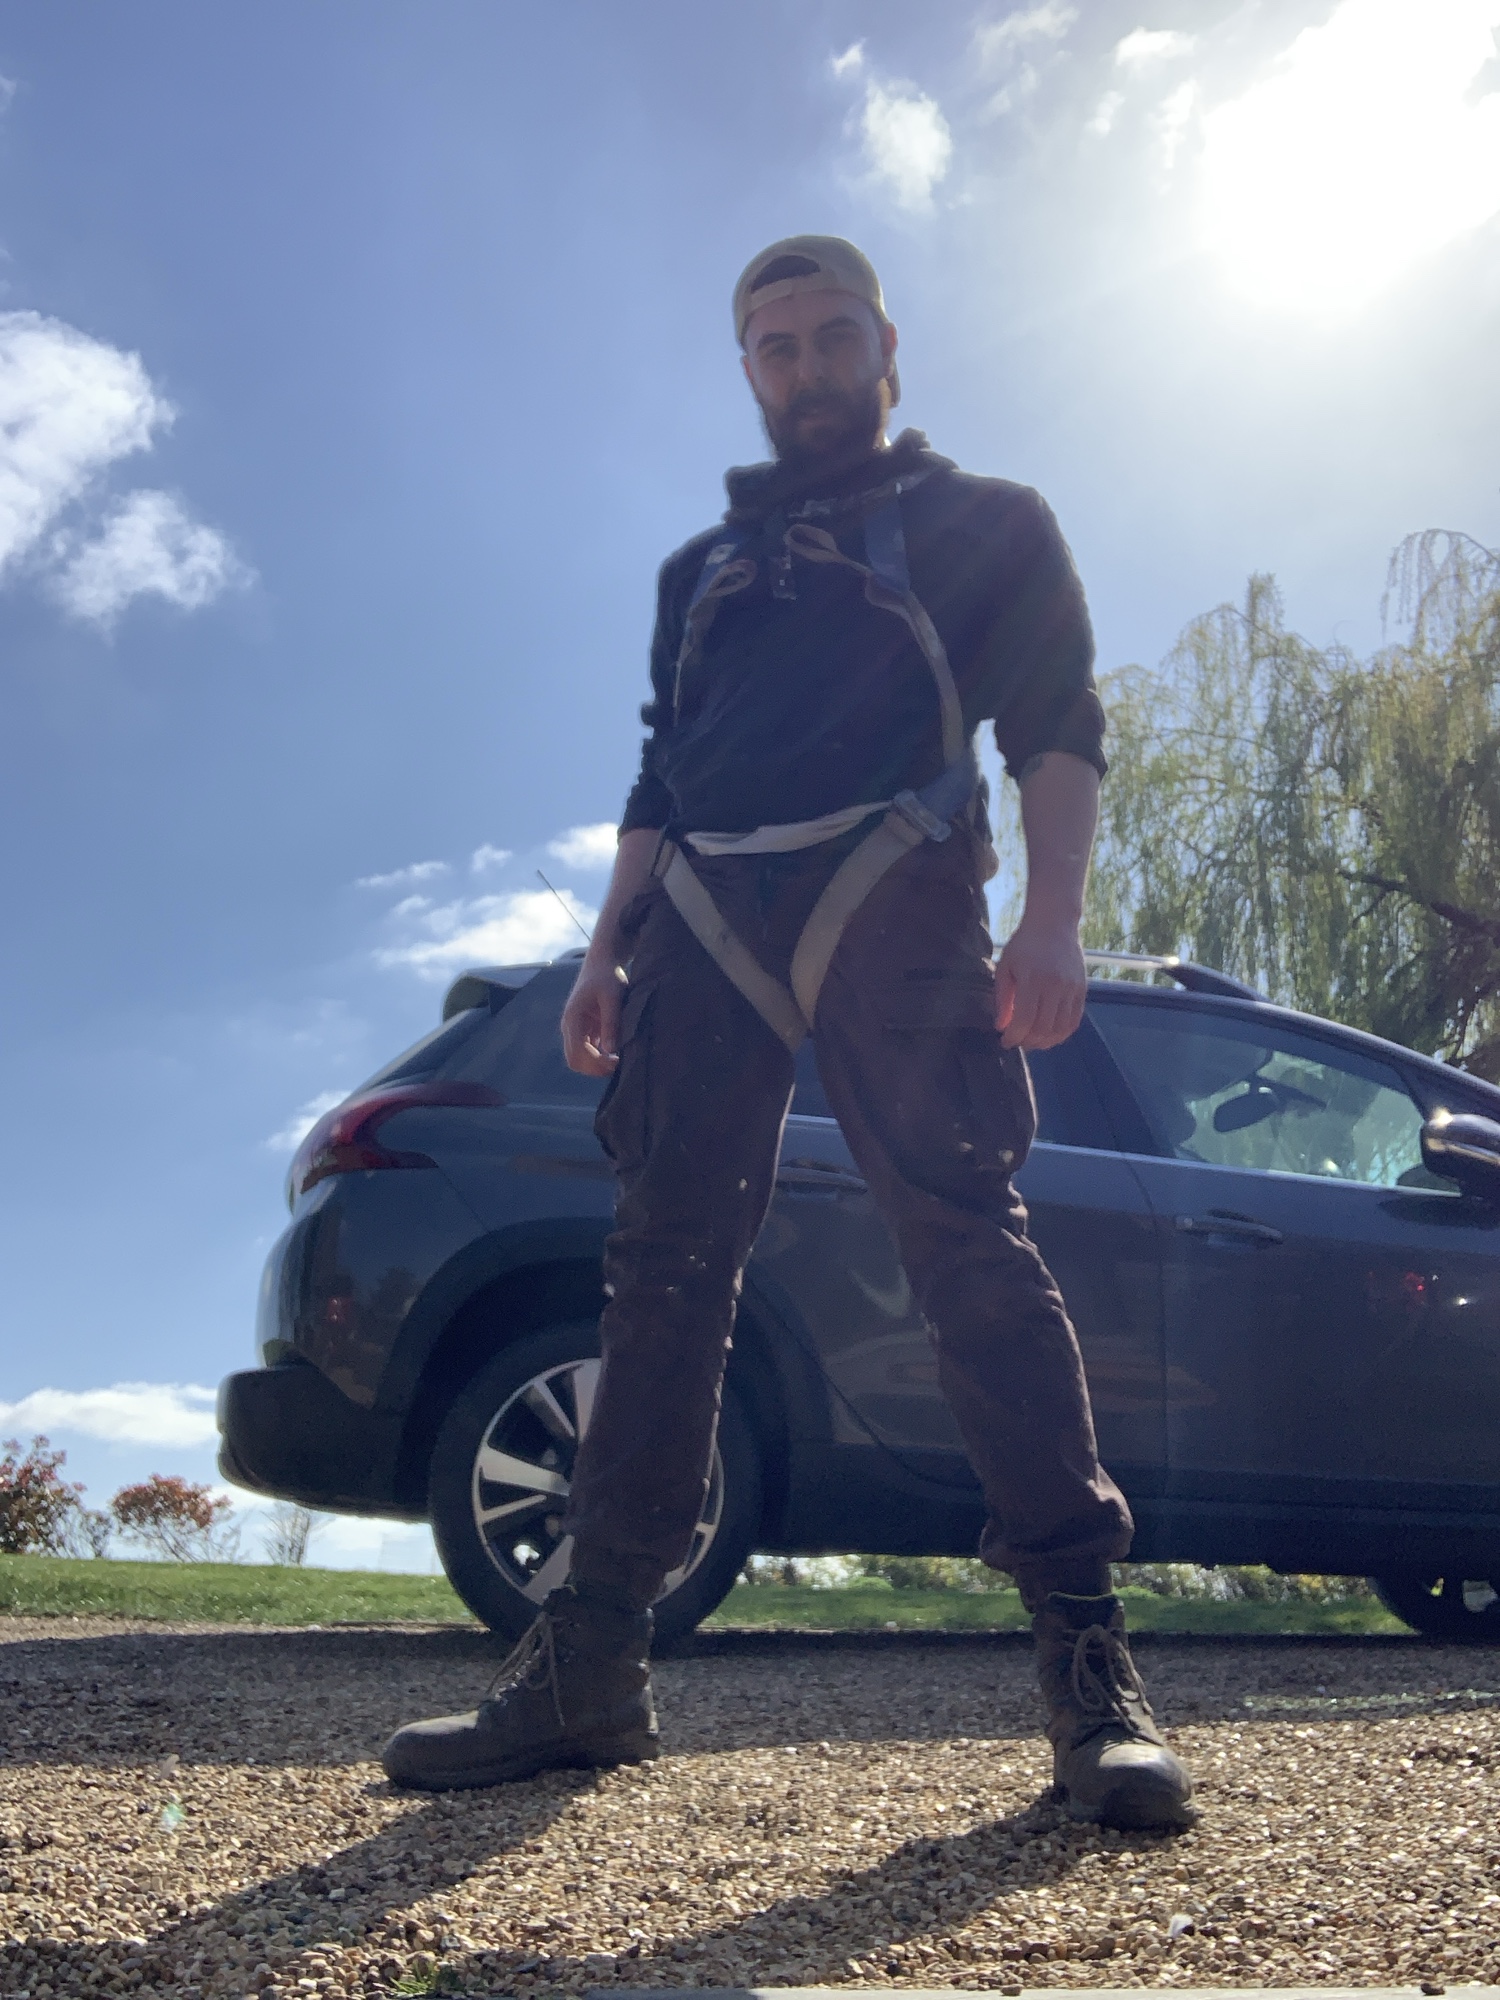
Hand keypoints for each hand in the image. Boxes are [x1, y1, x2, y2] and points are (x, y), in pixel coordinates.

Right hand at [561, 959, 626, 1075]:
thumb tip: (610, 1050)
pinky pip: (589, 1050)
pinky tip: (617, 1053)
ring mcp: (576, 1029)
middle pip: (575, 1060)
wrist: (602, 962)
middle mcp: (570, 1026)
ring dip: (597, 1064)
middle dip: (595, 1068)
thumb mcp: (613, 997)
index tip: (617, 1061)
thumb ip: (611, 1022)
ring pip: (581, 1058)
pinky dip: (600, 1056)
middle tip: (619, 1065)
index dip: (596, 1063)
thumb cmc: (607, 976)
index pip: (578, 1053)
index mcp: (573, 1019)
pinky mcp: (585, 1029)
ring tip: (620, 1060)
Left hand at [995, 919, 1086, 1050]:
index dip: (1014, 1036)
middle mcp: (1055, 985)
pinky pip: (1074, 1020)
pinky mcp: (1082, 990)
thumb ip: (1002, 998)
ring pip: (1060, 1028)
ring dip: (1045, 1042)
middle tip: (1017, 1041)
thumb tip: (1001, 1026)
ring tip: (1032, 1041)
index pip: (1024, 1020)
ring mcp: (1071, 988)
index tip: (1005, 1041)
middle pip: (1043, 1028)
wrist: (1054, 924)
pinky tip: (1049, 1035)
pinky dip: (1062, 1033)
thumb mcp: (1005, 966)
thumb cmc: (1024, 944)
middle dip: (1027, 1041)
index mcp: (1032, 979)